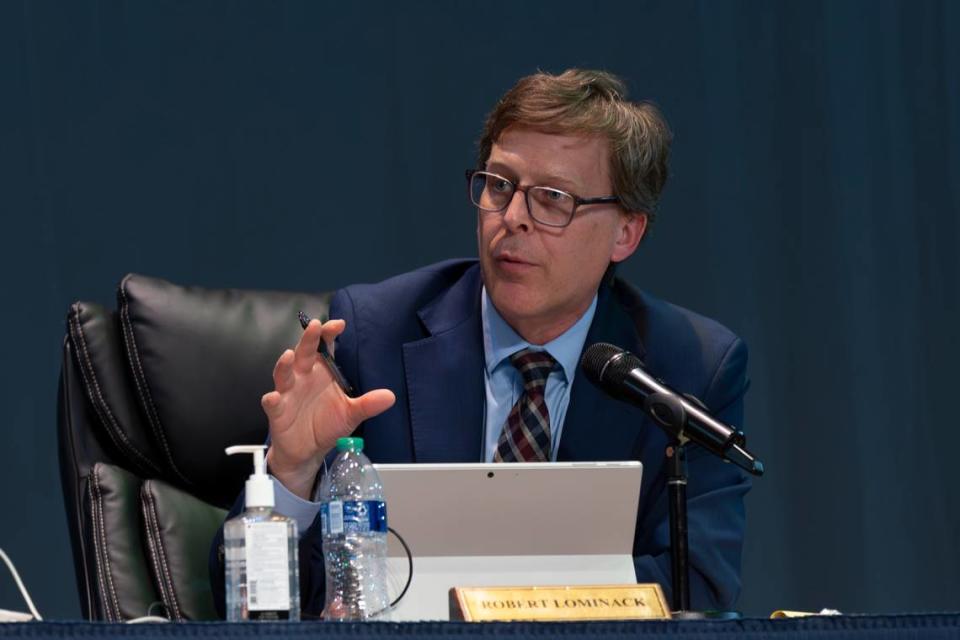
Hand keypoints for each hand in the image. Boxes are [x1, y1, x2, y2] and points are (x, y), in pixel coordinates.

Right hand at [261, 318, 394, 498]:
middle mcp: (303, 377)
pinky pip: (273, 403)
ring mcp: (288, 393)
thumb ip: (367, 404)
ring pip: (283, 374)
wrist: (308, 451)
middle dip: (308, 340)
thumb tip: (390, 396)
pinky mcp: (278, 412)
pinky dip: (272, 400)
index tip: (339, 324)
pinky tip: (274, 397)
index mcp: (321, 372)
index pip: (325, 348)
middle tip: (315, 326)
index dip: (329, 334)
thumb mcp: (350, 413)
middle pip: (303, 354)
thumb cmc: (327, 424)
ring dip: (284, 365)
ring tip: (289, 355)